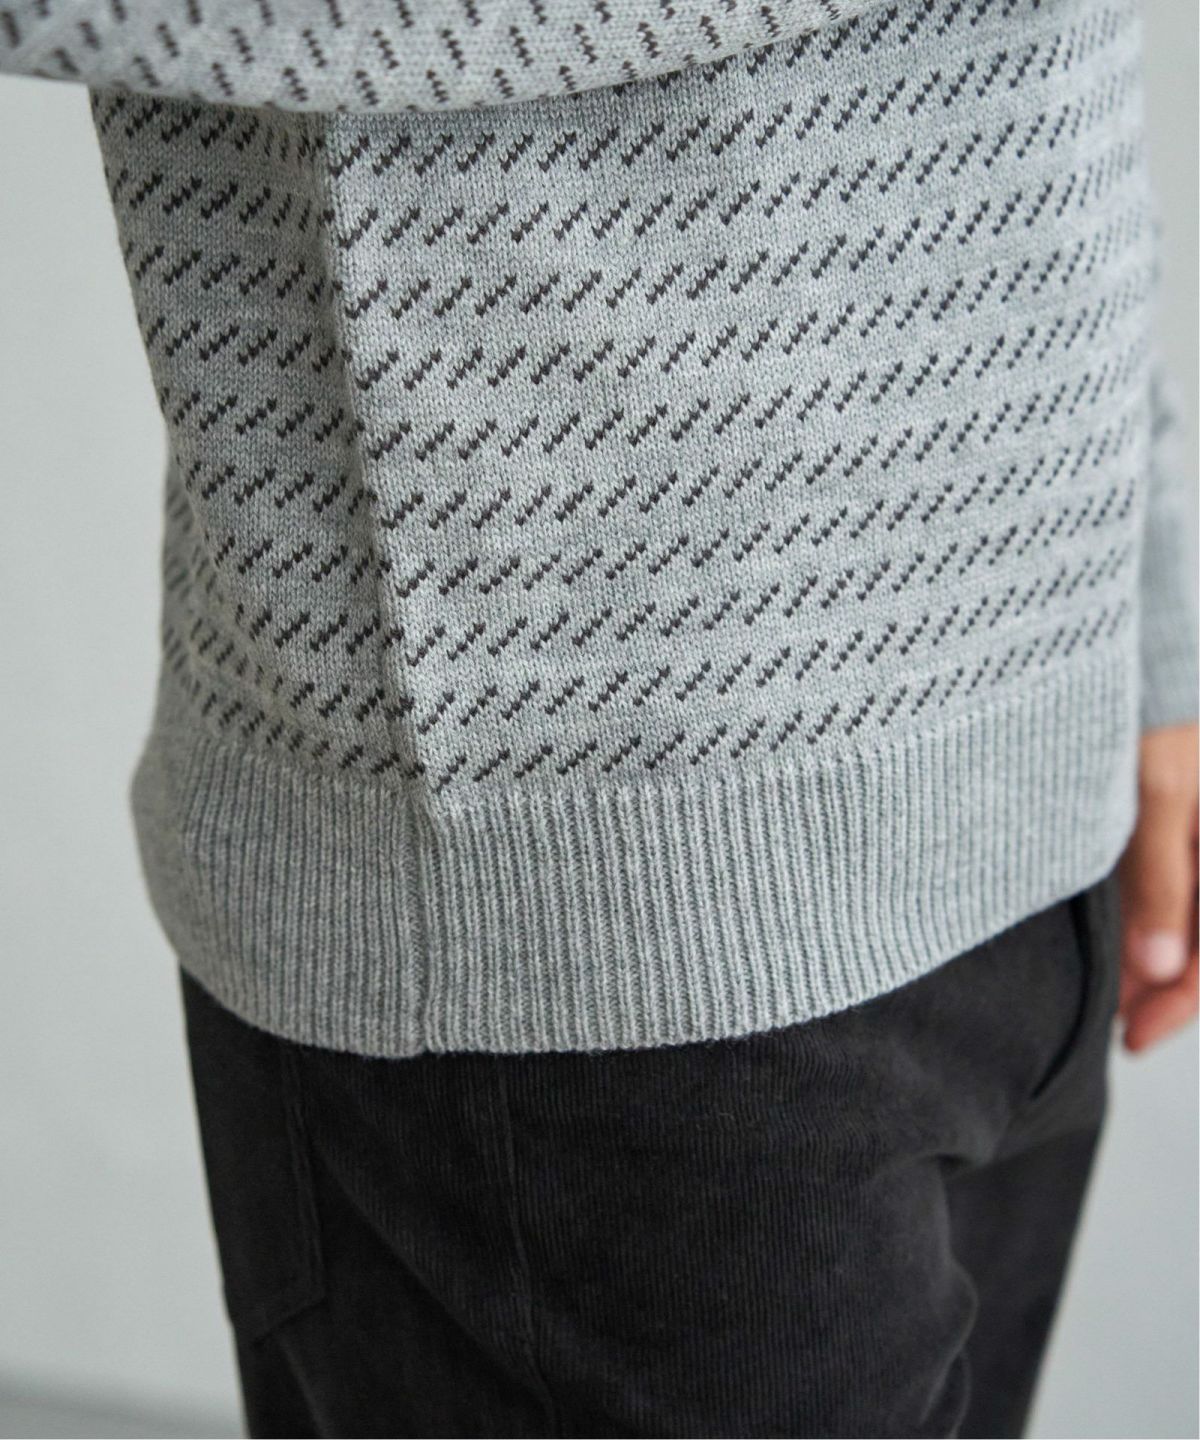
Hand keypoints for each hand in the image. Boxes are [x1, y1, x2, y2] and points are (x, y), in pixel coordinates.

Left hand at [1117, 722, 1198, 1052]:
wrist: (1134, 625)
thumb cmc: (1155, 696)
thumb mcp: (1155, 786)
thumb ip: (1159, 876)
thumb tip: (1156, 969)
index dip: (1182, 1001)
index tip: (1133, 1038)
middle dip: (1170, 987)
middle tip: (1118, 1028)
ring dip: (1164, 956)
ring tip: (1117, 996)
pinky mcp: (1185, 801)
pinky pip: (1187, 876)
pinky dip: (1162, 914)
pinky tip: (1130, 934)